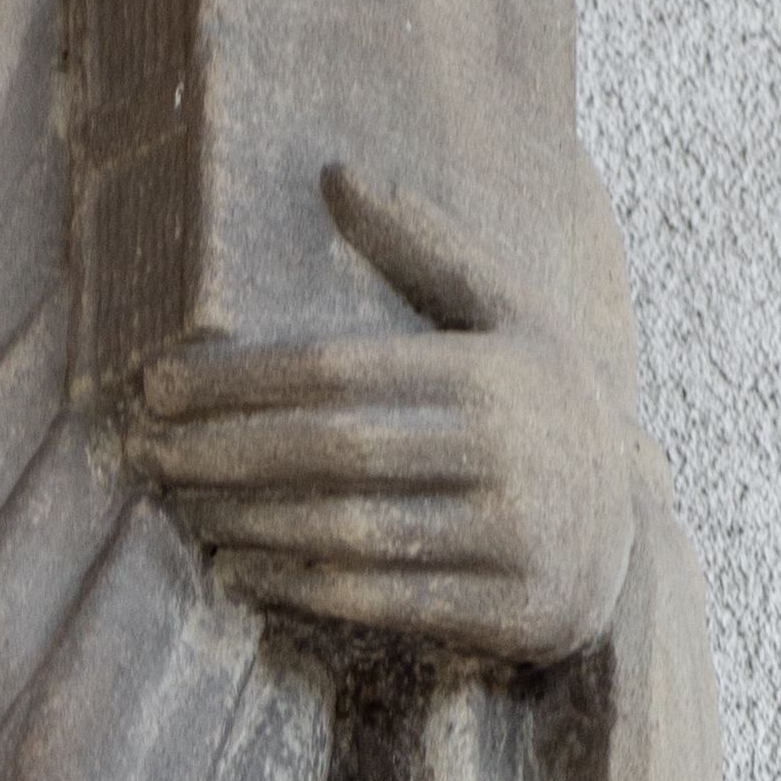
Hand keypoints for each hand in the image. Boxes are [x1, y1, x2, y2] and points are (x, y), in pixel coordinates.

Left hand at [126, 162, 634, 665]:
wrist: (633, 535)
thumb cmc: (544, 409)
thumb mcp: (510, 317)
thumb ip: (427, 248)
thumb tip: (337, 171)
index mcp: (493, 370)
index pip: (341, 369)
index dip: (241, 379)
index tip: (161, 386)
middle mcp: (504, 451)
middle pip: (334, 449)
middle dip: (226, 450)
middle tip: (148, 451)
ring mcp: (509, 536)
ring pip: (348, 529)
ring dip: (250, 520)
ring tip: (182, 505)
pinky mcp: (504, 610)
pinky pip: (379, 601)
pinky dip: (296, 585)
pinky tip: (239, 567)